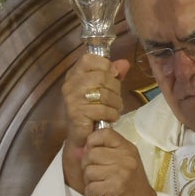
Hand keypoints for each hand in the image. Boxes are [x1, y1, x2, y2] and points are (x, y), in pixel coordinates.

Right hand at [60, 53, 129, 193]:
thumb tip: (124, 63)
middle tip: (115, 99)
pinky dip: (112, 114)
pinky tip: (111, 117)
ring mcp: (72, 99)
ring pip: (104, 93)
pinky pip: (103, 109)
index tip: (112, 76)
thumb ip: (114, 74)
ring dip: (116, 103)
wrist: (82, 136)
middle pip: (102, 76)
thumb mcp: (105, 88)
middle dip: (115, 88)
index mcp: (74, 74)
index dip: (105, 65)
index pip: (89, 59)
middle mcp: (70, 84)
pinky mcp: (77, 114)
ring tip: (115, 109)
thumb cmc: (94, 109)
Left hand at [81, 126, 160, 195]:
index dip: (92, 141)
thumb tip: (78, 151)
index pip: (104, 133)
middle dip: (88, 166)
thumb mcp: (125, 162)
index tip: (93, 152)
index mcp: (127, 148)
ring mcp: (121, 173)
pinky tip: (100, 194)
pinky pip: (91, 187)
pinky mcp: (115, 188)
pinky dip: (92, 193)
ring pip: (89, 171)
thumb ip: (105, 153)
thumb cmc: (132, 184)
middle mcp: (125, 158)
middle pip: (91, 153)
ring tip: (100, 185)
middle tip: (96, 175)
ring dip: (89, 181)